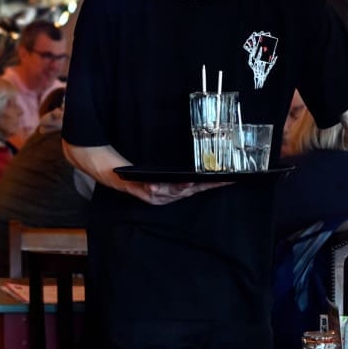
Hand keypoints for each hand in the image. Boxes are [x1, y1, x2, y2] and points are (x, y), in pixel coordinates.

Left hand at [105, 168, 223, 205]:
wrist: (115, 174)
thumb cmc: (144, 172)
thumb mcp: (164, 169)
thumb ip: (180, 167)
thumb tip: (202, 152)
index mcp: (175, 190)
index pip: (200, 187)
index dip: (216, 183)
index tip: (232, 178)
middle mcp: (167, 196)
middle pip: (188, 190)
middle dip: (202, 185)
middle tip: (215, 179)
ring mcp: (154, 196)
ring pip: (170, 192)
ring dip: (181, 187)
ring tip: (191, 181)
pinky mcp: (139, 191)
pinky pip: (148, 191)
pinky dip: (154, 189)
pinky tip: (157, 185)